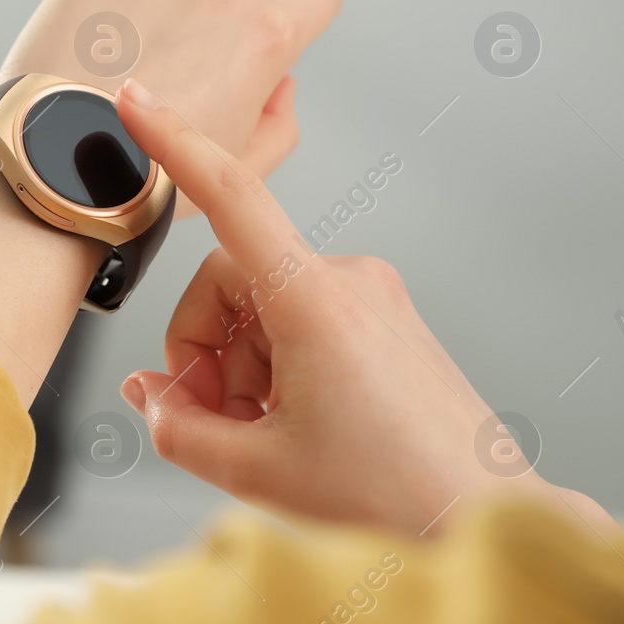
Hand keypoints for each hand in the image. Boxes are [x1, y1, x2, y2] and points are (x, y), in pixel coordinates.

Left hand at [0, 0, 340, 217]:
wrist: (54, 160)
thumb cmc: (144, 176)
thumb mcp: (238, 172)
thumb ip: (279, 120)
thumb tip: (282, 80)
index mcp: (267, 37)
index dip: (301, 4)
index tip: (275, 17)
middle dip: (227, 0)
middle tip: (184, 50)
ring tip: (125, 56)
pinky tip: (92, 42)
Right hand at [112, 79, 616, 535]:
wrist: (485, 519)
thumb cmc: (393, 495)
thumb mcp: (255, 470)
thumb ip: (177, 426)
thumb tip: (147, 395)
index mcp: (315, 302)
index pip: (231, 197)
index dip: (175, 145)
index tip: (138, 104)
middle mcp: (349, 281)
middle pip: (226, 281)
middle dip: (203, 349)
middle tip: (207, 419)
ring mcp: (372, 296)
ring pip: (259, 304)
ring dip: (238, 365)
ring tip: (258, 434)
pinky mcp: (385, 317)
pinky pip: (298, 317)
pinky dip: (274, 364)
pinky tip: (288, 421)